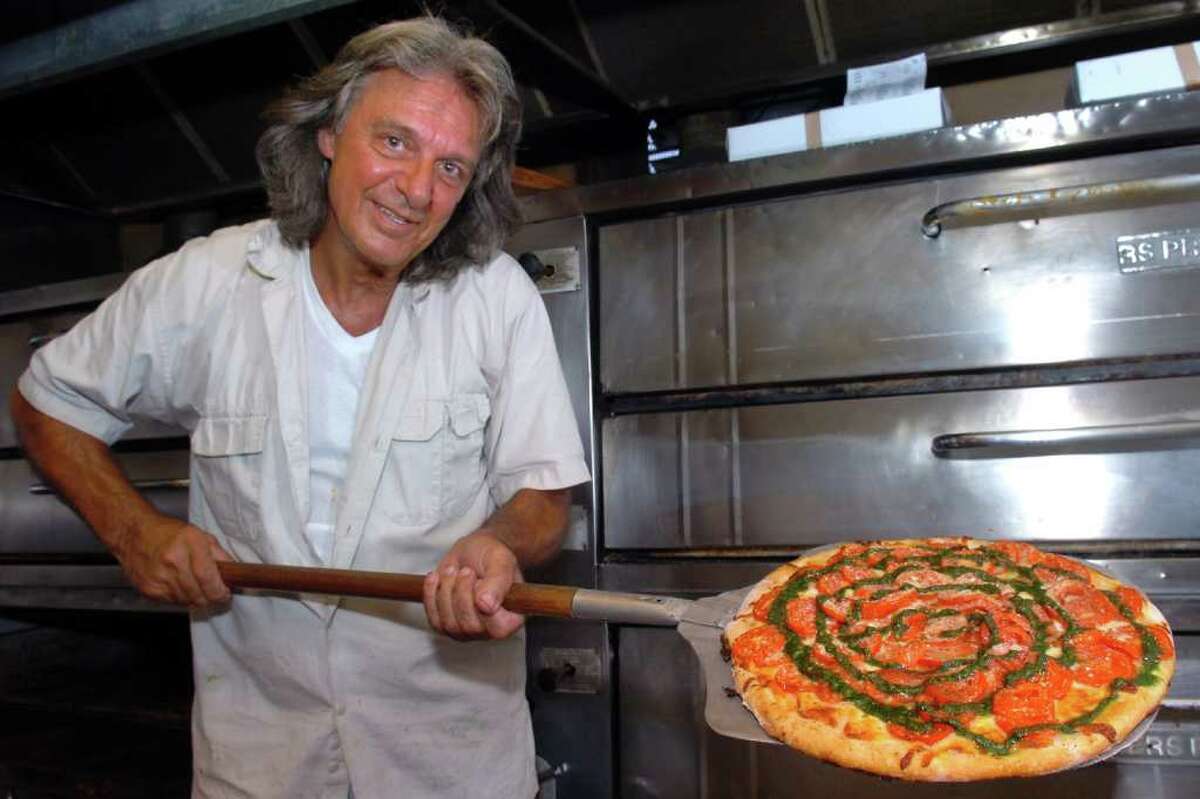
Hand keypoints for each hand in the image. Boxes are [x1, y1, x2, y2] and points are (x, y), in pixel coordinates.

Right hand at [114, 513, 231, 607]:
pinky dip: (180, 598)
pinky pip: (172, 602)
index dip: (220, 592)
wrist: (133, 533)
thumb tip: (235, 573)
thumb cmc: (168, 533)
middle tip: (214, 592)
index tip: (225, 594)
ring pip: (187, 602)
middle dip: (211, 597)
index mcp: (190, 544)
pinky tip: (179, 585)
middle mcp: (173, 561)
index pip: (209, 578)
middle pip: (200, 595)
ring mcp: (159, 577)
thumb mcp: (200, 535)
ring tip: (195, 586)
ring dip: (196, 598)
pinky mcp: (148, 589)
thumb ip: (220, 554)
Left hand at [423, 531, 523, 639]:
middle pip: (470, 626)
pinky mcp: (447, 626)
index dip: (481, 603)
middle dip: (461, 593)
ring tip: (453, 571)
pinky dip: (431, 595)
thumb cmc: (491, 555)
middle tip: (465, 570)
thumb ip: (498, 581)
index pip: (498, 627)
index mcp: (513, 617)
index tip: (477, 580)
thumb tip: (487, 605)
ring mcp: (468, 630)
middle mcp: (492, 629)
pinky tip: (437, 577)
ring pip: (449, 624)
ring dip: (446, 592)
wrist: (473, 551)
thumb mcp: (501, 560)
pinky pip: (434, 620)